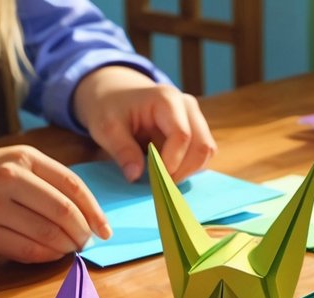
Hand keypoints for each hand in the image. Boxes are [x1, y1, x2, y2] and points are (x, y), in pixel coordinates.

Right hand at [0, 146, 111, 262]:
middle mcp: (8, 178)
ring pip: (47, 234)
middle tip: (85, 242)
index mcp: (24, 157)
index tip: (105, 231)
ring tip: (69, 248)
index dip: (94, 212)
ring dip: (66, 247)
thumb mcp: (20, 164)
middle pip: (62, 212)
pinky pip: (27, 250)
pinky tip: (51, 253)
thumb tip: (92, 220)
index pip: (72, 186)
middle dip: (82, 233)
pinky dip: (47, 256)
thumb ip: (54, 183)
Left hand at [73, 65, 216, 181]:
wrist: (115, 95)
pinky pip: (202, 155)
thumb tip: (135, 177)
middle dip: (182, 171)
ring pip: (206, 152)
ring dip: (188, 171)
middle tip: (159, 186)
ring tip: (162, 178)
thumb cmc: (109, 108)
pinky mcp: (196, 130)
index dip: (171, 162)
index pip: (182, 136)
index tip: (153, 180)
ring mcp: (195, 117)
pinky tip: (167, 171)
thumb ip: (122, 150)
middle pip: (202, 146)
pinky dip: (189, 168)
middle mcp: (187, 106)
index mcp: (166, 99)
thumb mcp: (106, 127)